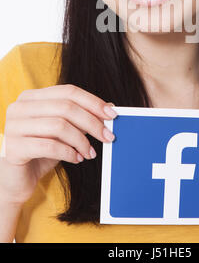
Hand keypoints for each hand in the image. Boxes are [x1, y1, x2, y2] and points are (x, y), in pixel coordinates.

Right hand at [0, 84, 116, 205]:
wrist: (16, 180)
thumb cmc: (41, 151)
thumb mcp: (64, 131)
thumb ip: (82, 116)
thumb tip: (110, 107)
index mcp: (31, 96)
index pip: (68, 91)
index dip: (93, 102)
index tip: (112, 114)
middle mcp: (20, 107)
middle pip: (66, 107)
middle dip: (92, 122)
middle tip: (108, 136)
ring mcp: (14, 126)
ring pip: (59, 126)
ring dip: (81, 141)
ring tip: (90, 152)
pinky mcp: (13, 148)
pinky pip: (49, 146)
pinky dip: (69, 153)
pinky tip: (77, 159)